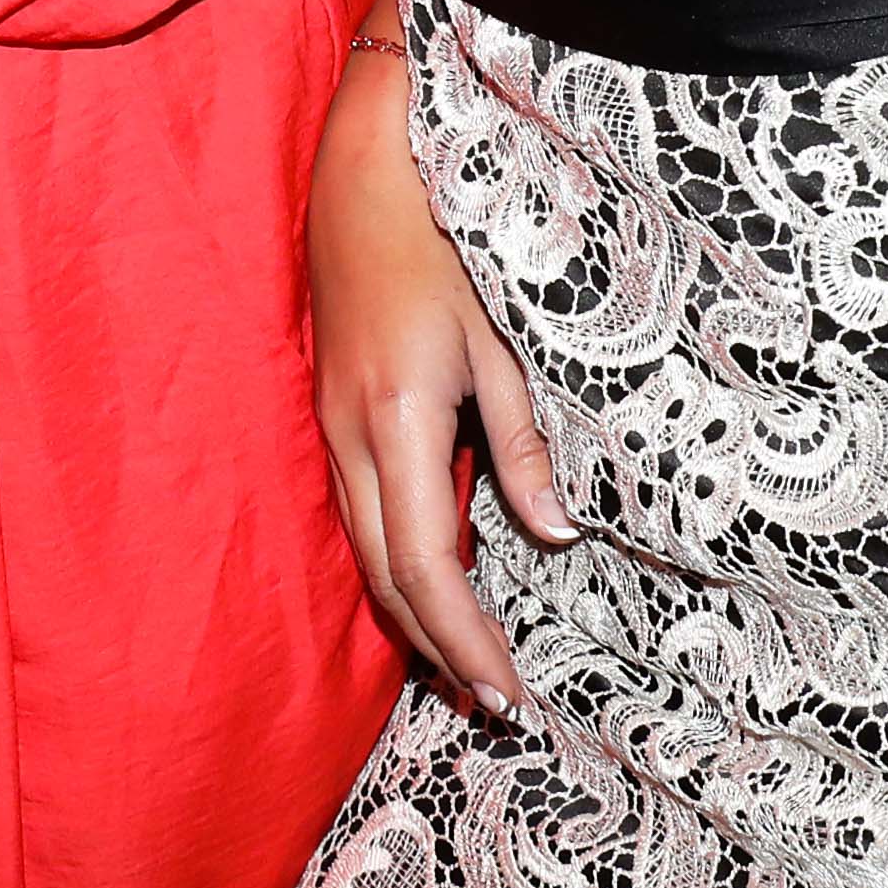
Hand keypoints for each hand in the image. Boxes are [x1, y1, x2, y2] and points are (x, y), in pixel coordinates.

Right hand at [311, 33, 564, 711]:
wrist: (357, 181)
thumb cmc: (437, 250)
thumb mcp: (496, 342)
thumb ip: (519, 443)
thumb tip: (554, 533)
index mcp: (397, 423)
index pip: (428, 565)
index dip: (465, 637)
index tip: (507, 690)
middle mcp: (352, 441)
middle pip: (389, 580)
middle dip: (439, 650)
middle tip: (494, 705)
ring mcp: (333, 432)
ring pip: (369, 555)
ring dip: (416, 619)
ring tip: (466, 671)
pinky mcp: (334, 421)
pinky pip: (361, 519)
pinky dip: (398, 570)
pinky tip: (432, 589)